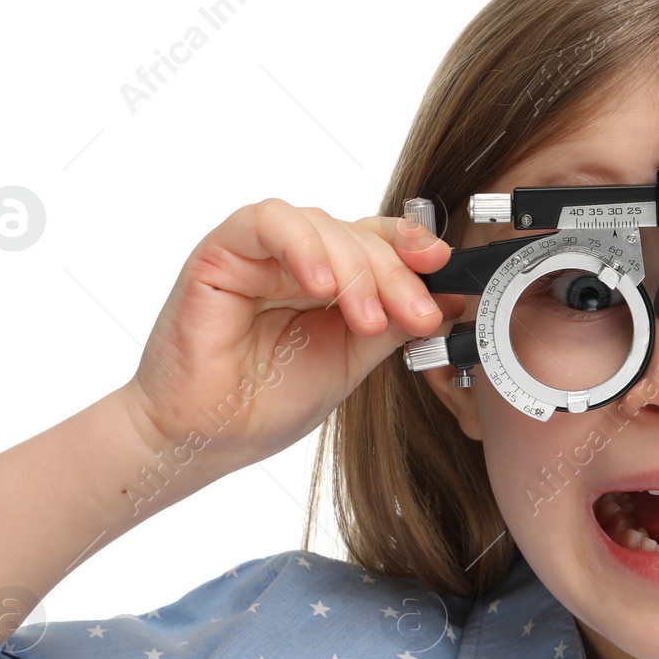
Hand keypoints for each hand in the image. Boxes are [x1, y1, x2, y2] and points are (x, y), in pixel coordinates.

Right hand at [121, 199, 466, 472]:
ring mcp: (261, 253)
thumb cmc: (267, 403)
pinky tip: (321, 285)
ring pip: (322, 224)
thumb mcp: (352, 362)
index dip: (414, 248)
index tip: (446, 271)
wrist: (207, 437)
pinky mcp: (222, 251)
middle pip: (359, 234)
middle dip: (395, 273)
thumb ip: (396, 325)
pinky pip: (268, 222)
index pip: (380, 244)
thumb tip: (451, 296)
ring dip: (356, 268)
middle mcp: (298, 259)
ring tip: (367, 320)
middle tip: (416, 315)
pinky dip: (302, 245)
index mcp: (331, 281)